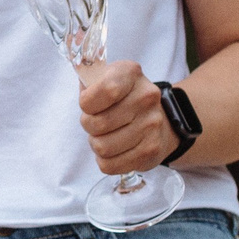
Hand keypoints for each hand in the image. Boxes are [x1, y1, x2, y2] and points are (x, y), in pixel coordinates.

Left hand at [78, 61, 180, 175]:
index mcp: (131, 73)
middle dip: (88, 125)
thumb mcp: (105, 77)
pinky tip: (115, 149)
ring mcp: (151, 126)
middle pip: (97, 124)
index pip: (105, 90)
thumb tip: (79, 73)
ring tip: (105, 135)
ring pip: (102, 147)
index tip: (88, 104)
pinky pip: (110, 165)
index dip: (87, 103)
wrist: (160, 119)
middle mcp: (146, 97)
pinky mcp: (151, 151)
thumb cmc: (121, 98)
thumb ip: (88, 77)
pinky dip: (106, 160)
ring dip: (96, 144)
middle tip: (96, 122)